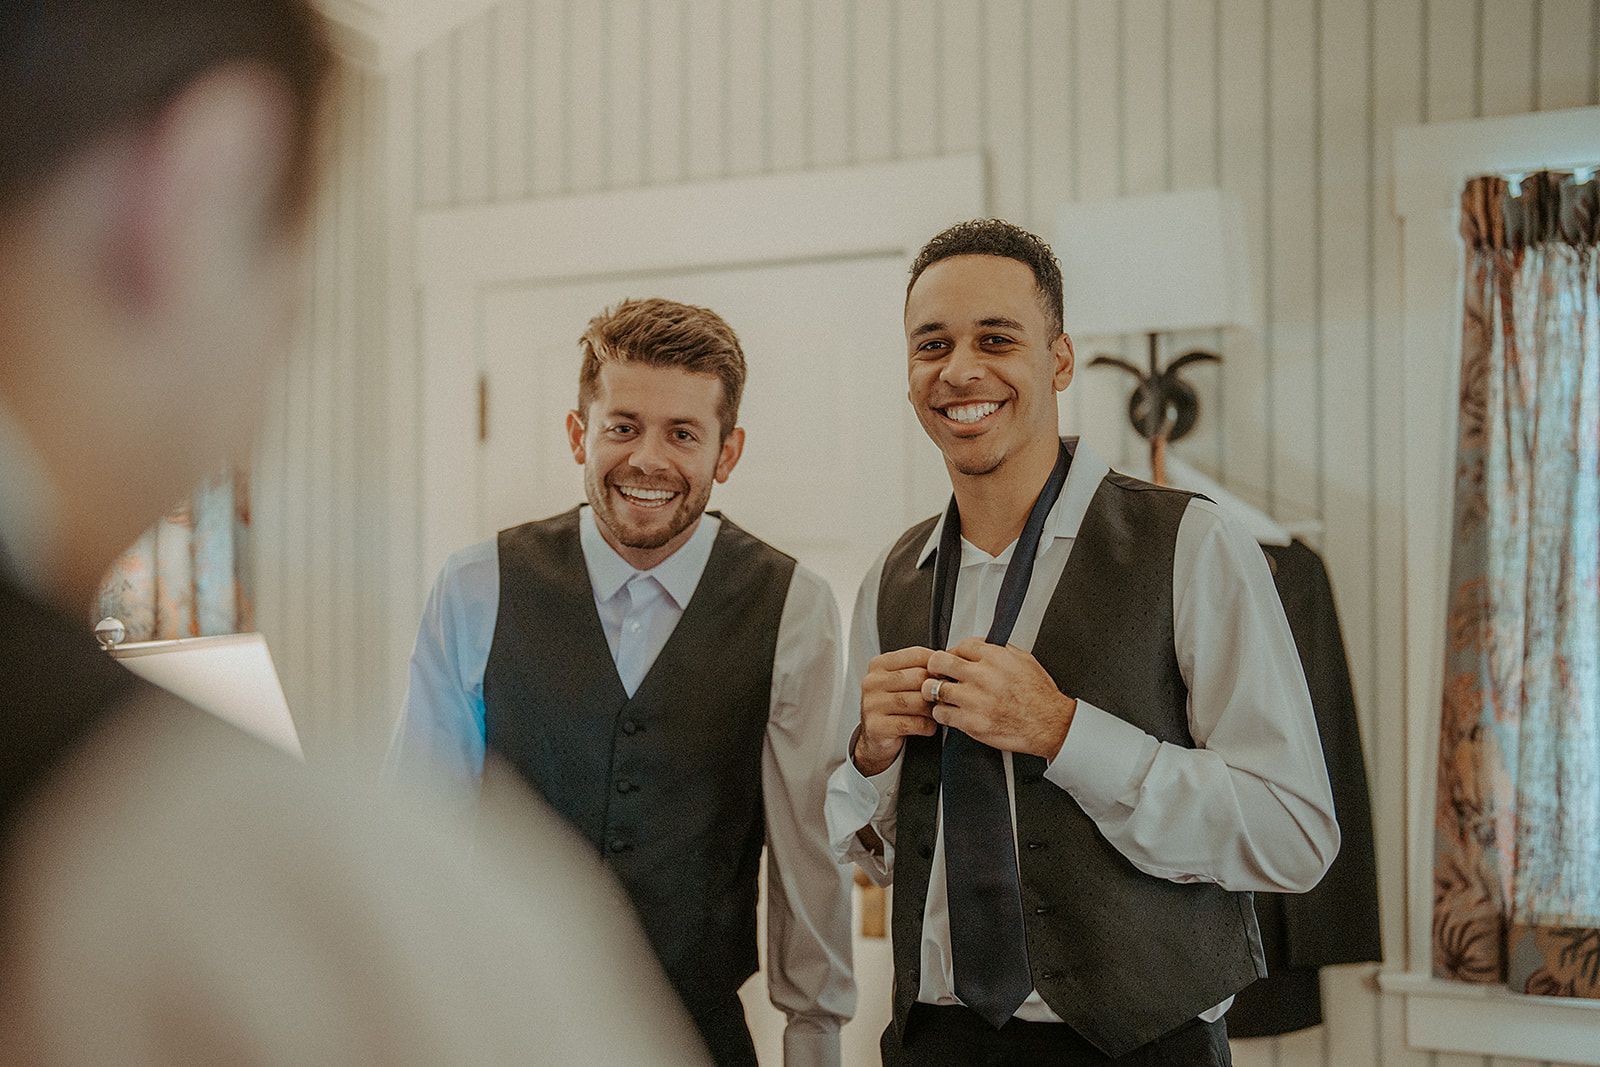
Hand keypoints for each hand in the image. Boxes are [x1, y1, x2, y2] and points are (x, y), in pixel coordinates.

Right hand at [854, 646, 937, 775]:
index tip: (947, 675)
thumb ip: (920, 671)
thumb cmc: (894, 708)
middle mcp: (873, 682)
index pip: (917, 655)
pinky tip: (928, 727)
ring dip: (933, 709)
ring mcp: (872, 704)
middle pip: (918, 677)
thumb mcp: (903, 683)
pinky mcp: (877, 726)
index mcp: (879, 665)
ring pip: (916, 701)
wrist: (876, 737)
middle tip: (944, 698)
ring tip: (937, 713)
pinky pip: (912, 723)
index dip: (938, 665)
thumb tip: (948, 667)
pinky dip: (927, 726)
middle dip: (936, 689)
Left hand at [920, 637, 1076, 759]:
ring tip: (942, 694)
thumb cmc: (1039, 696)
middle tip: (937, 673)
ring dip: (936, 692)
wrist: (1049, 725)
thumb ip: (999, 651)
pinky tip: (950, 711)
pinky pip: (941, 713)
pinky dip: (942, 713)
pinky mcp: (971, 722)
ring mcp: (975, 700)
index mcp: (996, 658)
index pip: (960, 645)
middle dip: (935, 666)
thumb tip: (981, 645)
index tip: (954, 659)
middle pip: (939, 661)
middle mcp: (983, 676)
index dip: (955, 652)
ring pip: (934, 689)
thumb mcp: (1024, 660)